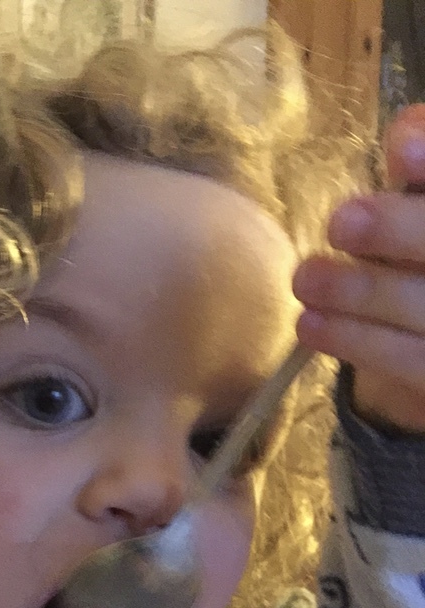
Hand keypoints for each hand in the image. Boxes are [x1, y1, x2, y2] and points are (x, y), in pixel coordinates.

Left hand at [292, 105, 424, 433]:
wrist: (423, 335)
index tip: (399, 147)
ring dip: (362, 292)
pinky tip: (309, 324)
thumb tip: (405, 134)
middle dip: (401, 230)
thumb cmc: (422, 252)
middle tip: (340, 222)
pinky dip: (355, 341)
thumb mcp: (422, 206)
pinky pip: (411, 362)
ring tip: (306, 277)